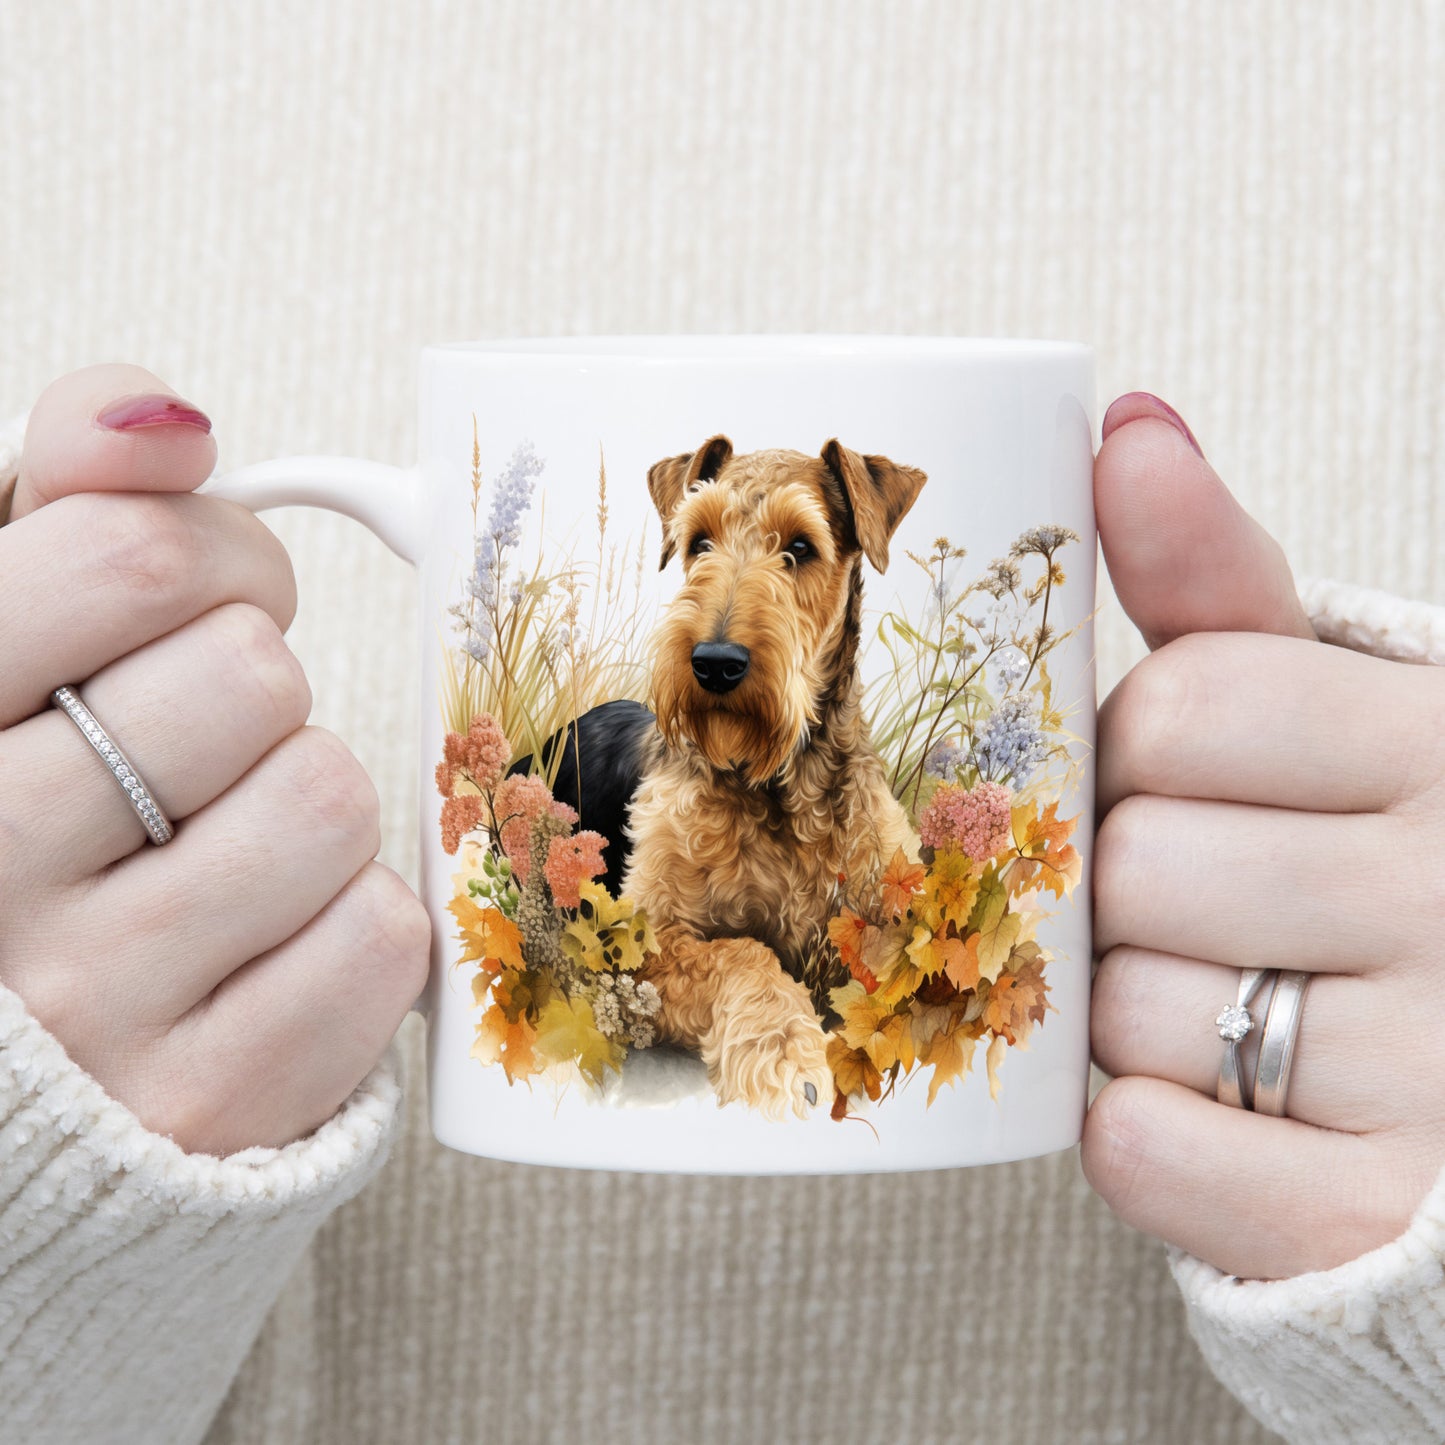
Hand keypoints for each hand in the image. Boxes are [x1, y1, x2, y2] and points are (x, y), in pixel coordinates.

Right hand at [0, 364, 428, 1154]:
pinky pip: (378, 937)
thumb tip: (168, 418)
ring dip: (304, 803)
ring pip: (328, 797)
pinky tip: (263, 944)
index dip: (213, 556)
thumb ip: (69, 502)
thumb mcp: (7, 639)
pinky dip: (350, 924)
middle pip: (250, 674)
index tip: (200, 599)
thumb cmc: (33, 813)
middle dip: (253, 687)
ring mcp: (93, 1008)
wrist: (34, 1069)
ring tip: (222, 848)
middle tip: (203, 742)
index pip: (130, 559)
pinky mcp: (211, 1103)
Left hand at [1082, 392, 1444, 1280]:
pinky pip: (1147, 1151)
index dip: (1141, 746)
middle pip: (1138, 861)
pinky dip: (1137, 1132)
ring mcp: (1432, 1071)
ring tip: (1216, 997)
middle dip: (1126, 880)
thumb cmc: (1365, 850)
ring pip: (1129, 1011)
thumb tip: (1128, 424)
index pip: (1186, 704)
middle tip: (1191, 899)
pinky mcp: (1367, 1214)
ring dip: (1129, 1008)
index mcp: (1438, 742)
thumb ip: (1217, 578)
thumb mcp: (1323, 699)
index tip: (1179, 771)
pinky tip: (1196, 1103)